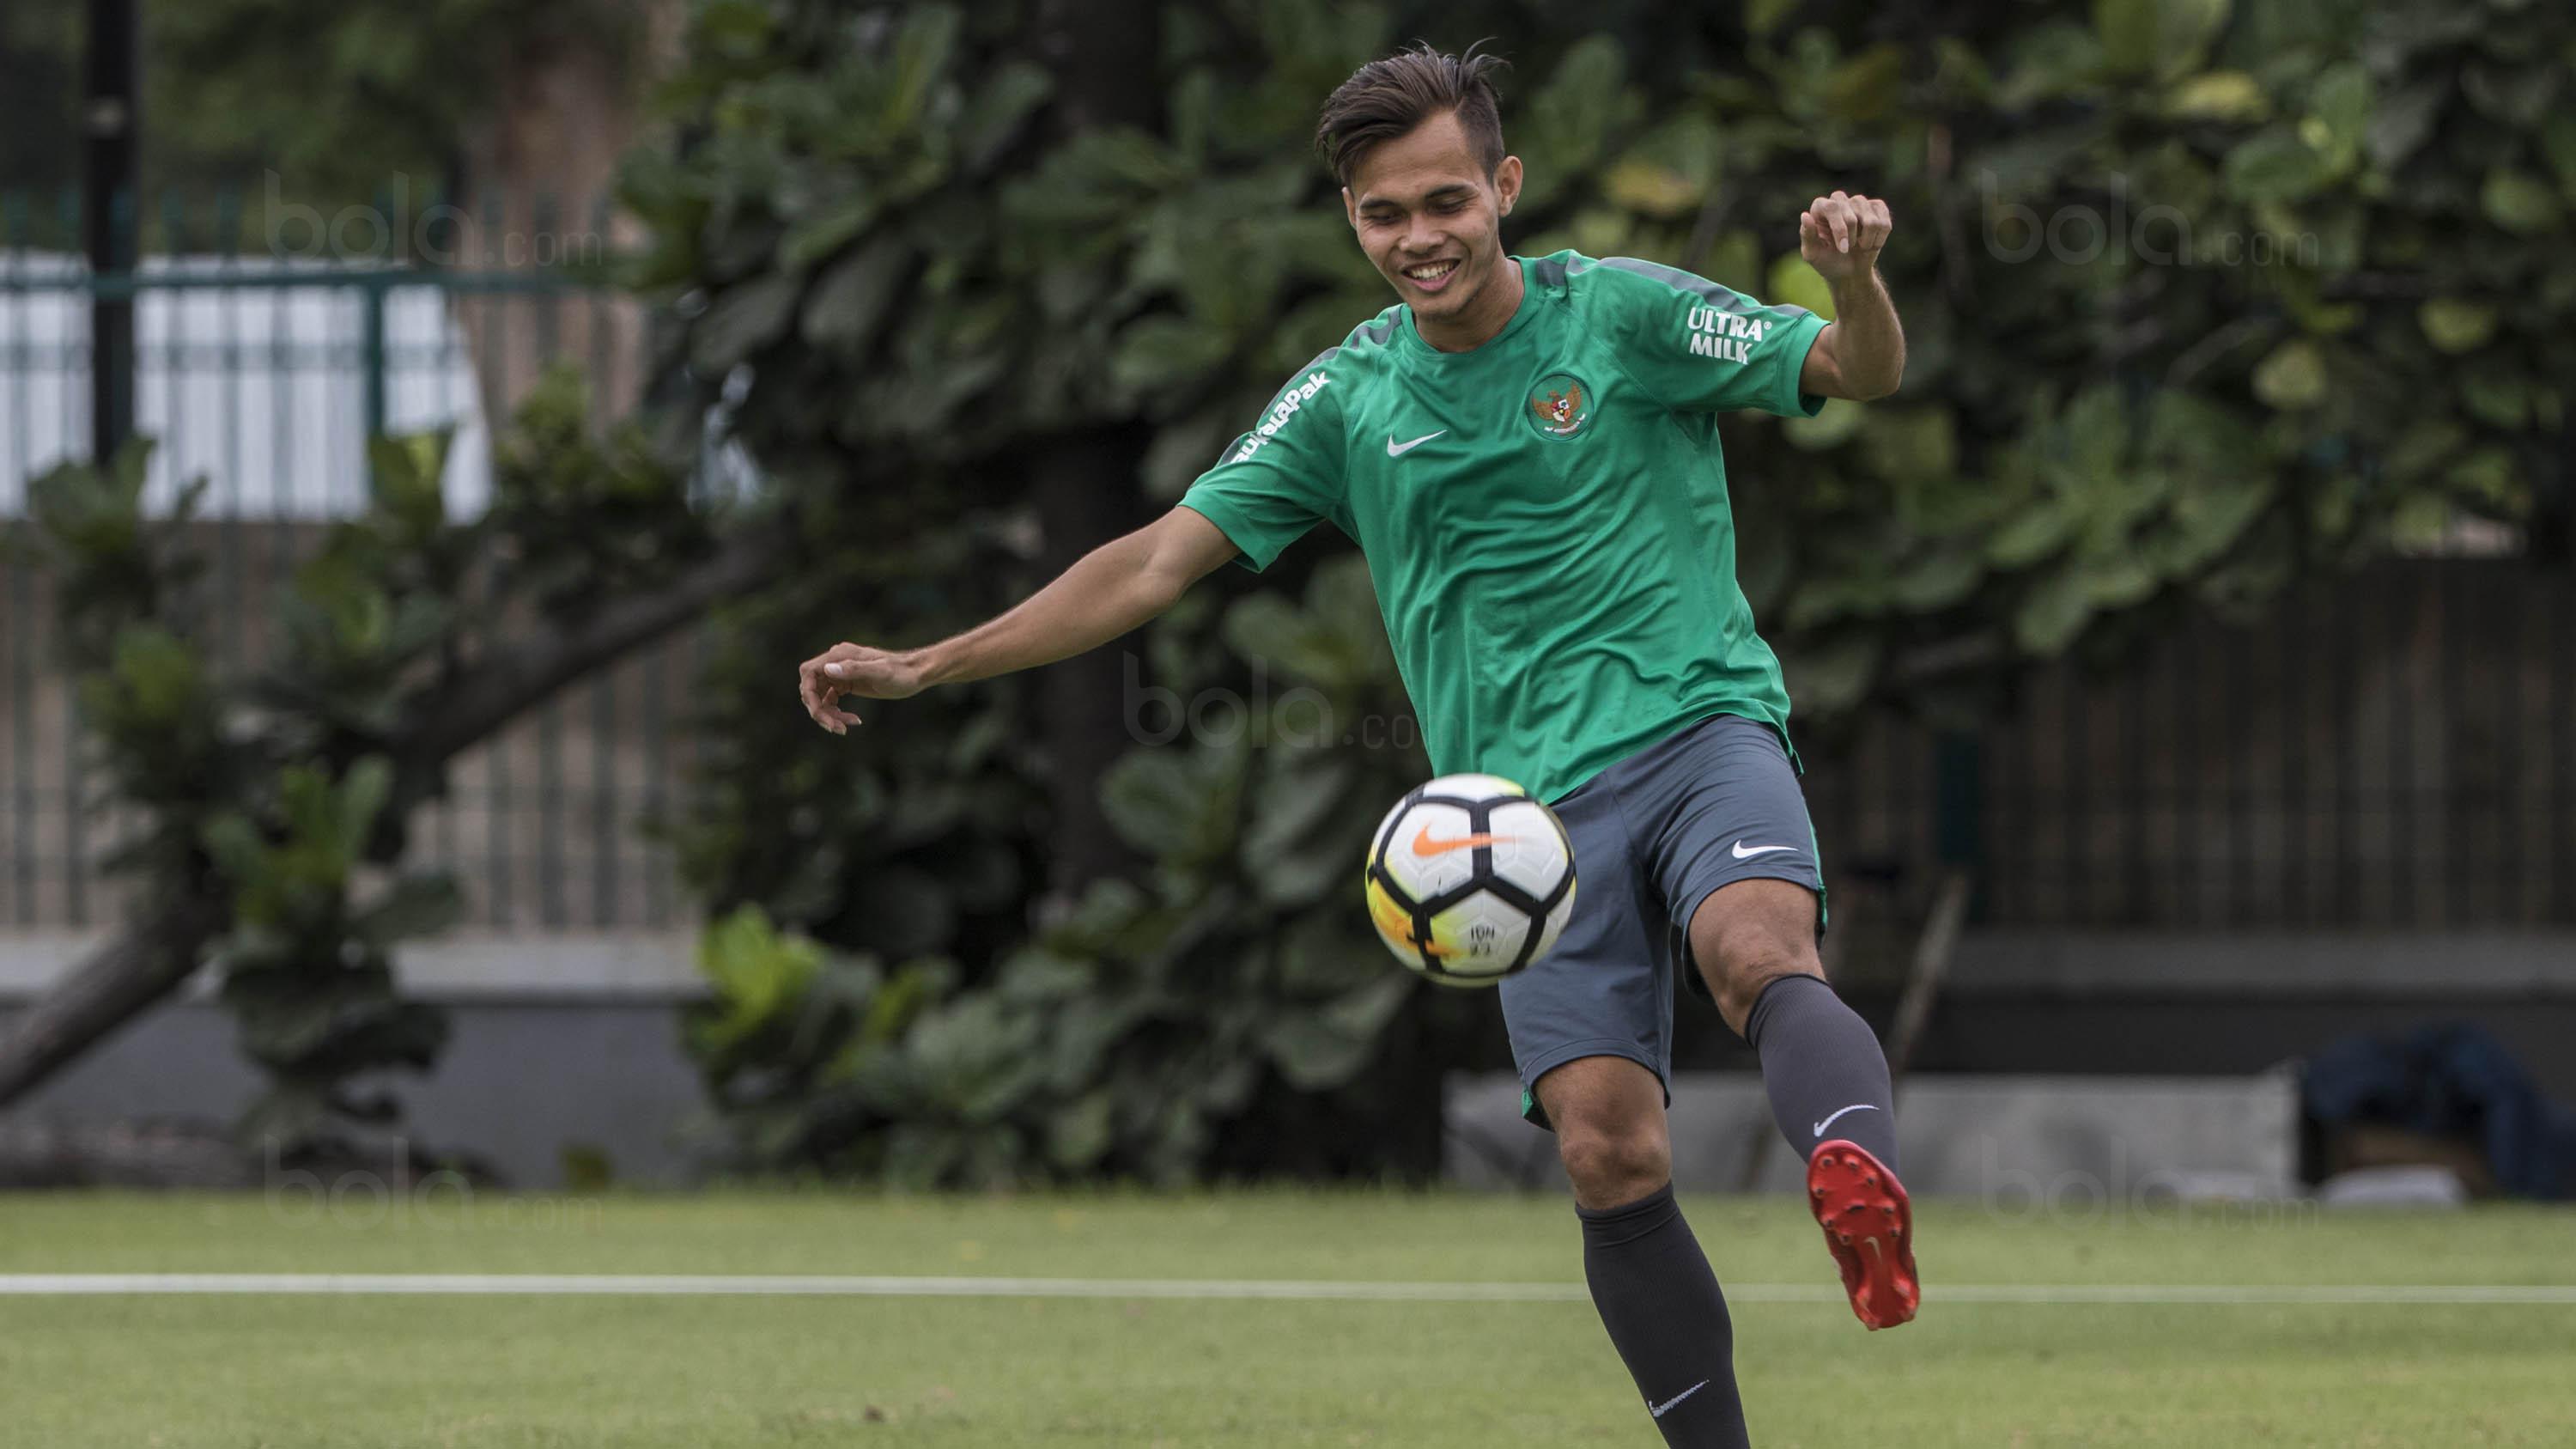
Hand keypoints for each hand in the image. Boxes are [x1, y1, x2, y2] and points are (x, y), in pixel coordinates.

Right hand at [797, 642, 926, 733]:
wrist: (916, 673)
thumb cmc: (901, 672)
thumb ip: (853, 669)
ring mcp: (841, 673)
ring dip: (828, 715)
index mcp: (839, 655)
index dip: (808, 693)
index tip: (817, 712)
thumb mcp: (879, 672)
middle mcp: (836, 662)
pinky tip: (853, 721)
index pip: (809, 672)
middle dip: (820, 710)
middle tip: (835, 728)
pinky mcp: (847, 683)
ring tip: (844, 729)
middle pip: (812, 688)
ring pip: (821, 697)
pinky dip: (837, 713)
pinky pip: (832, 700)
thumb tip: (828, 670)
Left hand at [1799, 190, 1891, 283]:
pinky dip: (1880, 239)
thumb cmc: (1827, 262)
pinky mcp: (1877, 208)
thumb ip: (1807, 235)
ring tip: (1859, 246)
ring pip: (1871, 220)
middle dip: (1851, 238)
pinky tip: (1872, 243)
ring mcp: (1859, 203)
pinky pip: (1885, 222)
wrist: (1849, 272)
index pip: (1832, 208)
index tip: (1843, 248)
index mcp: (1820, 207)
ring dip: (1867, 240)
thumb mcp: (1812, 254)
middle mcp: (1839, 200)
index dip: (1840, 229)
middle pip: (1851, 215)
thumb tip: (1805, 215)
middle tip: (1846, 249)